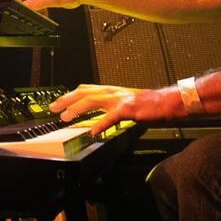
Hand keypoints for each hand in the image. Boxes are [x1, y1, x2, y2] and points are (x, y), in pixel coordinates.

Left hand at [50, 83, 184, 136]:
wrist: (168, 102)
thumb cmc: (149, 104)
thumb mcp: (125, 103)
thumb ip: (110, 107)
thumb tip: (97, 117)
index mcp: (111, 91)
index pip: (85, 89)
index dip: (70, 95)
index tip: (58, 103)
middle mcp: (112, 92)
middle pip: (84, 92)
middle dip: (66, 100)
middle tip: (53, 108)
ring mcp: (120, 99)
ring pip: (93, 100)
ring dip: (77, 109)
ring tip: (66, 118)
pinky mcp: (129, 109)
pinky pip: (112, 116)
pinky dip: (101, 123)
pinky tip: (93, 131)